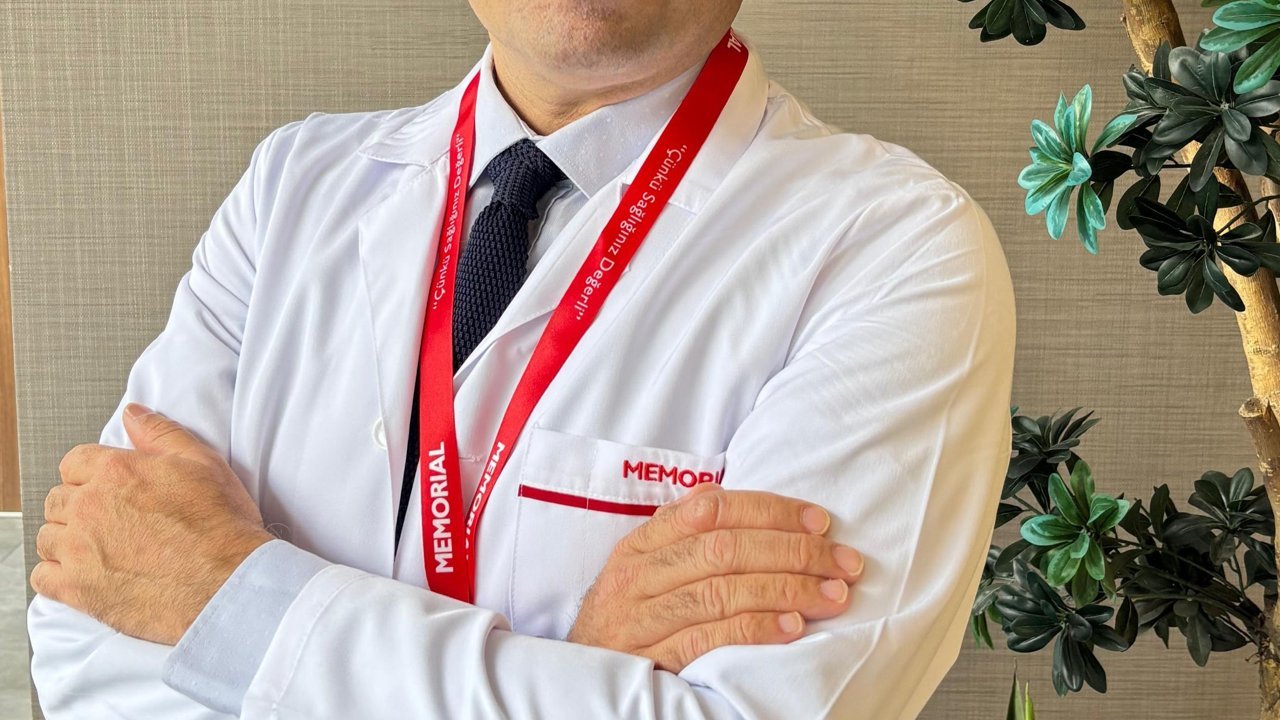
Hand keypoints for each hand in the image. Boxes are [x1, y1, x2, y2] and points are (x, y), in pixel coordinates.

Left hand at [31, 403, 272, 644]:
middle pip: (57, 500)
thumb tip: (133, 413)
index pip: (74, 462)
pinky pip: (43, 577)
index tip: (107, 486)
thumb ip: (160, 433)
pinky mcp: (77, 589)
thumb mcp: (202, 463)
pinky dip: (56, 576)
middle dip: (77, 506)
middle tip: (108, 519)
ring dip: (66, 540)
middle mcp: (89, 507)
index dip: (91, 473)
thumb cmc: (221, 526)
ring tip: (97, 548)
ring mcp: (78, 550)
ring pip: (47, 538)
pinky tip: (82, 574)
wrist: (226, 581)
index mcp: (116, 473)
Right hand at [567, 483, 863, 671]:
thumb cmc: (628, 613)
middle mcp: (639, 575)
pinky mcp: (653, 658)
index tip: (820, 521)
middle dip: (793, 551)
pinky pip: (710, 638)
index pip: (712, 510)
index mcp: (643, 542)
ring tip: (833, 595)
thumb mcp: (644, 565)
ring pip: (722, 591)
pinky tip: (792, 627)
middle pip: (725, 549)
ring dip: (787, 590)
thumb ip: (682, 530)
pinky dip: (755, 629)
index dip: (771, 511)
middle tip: (844, 562)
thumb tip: (730, 495)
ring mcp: (643, 618)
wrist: (582, 671)